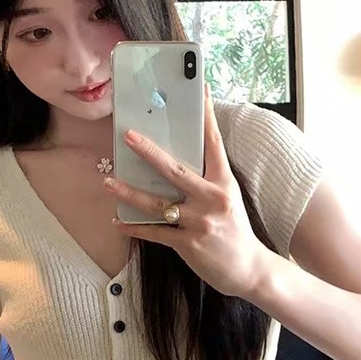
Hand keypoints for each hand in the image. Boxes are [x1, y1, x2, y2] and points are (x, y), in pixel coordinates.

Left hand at [104, 87, 272, 297]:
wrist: (250, 270)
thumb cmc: (237, 232)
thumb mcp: (229, 200)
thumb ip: (208, 181)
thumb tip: (181, 160)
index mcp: (225, 184)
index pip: (214, 144)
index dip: (206, 116)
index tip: (199, 89)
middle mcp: (212, 200)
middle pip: (176, 170)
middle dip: (149, 152)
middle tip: (128, 135)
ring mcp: (199, 223)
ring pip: (157, 204)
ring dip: (130, 192)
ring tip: (109, 182)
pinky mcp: (188, 244)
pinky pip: (155, 233)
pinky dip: (134, 228)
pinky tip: (118, 221)